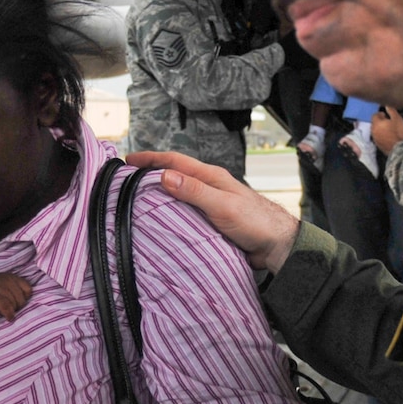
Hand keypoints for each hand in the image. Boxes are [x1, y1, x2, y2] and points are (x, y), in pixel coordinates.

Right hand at [126, 151, 300, 272]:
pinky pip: (186, 213)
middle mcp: (208, 187)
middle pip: (174, 176)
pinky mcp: (212, 221)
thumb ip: (194, 190)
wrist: (276, 245)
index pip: (174, 161)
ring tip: (137, 200)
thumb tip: (164, 175)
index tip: (128, 161)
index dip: (150, 159)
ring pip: (179, 195)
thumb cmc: (255, 221)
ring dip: (159, 194)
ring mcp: (210, 204)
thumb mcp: (222, 204)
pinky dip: (170, 213)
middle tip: (126, 181)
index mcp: (210, 177)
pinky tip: (161, 222)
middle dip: (150, 174)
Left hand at [370, 106, 402, 154]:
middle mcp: (373, 130)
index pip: (374, 116)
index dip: (380, 114)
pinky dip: (382, 135)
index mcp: (376, 123)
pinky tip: (388, 136)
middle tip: (388, 121)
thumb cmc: (398, 132)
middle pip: (374, 123)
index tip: (386, 115)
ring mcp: (375, 139)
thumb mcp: (397, 119)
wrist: (398, 149)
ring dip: (380, 129)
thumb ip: (391, 111)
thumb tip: (387, 105)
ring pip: (376, 131)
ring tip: (389, 129)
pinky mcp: (378, 145)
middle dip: (380, 121)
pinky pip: (378, 137)